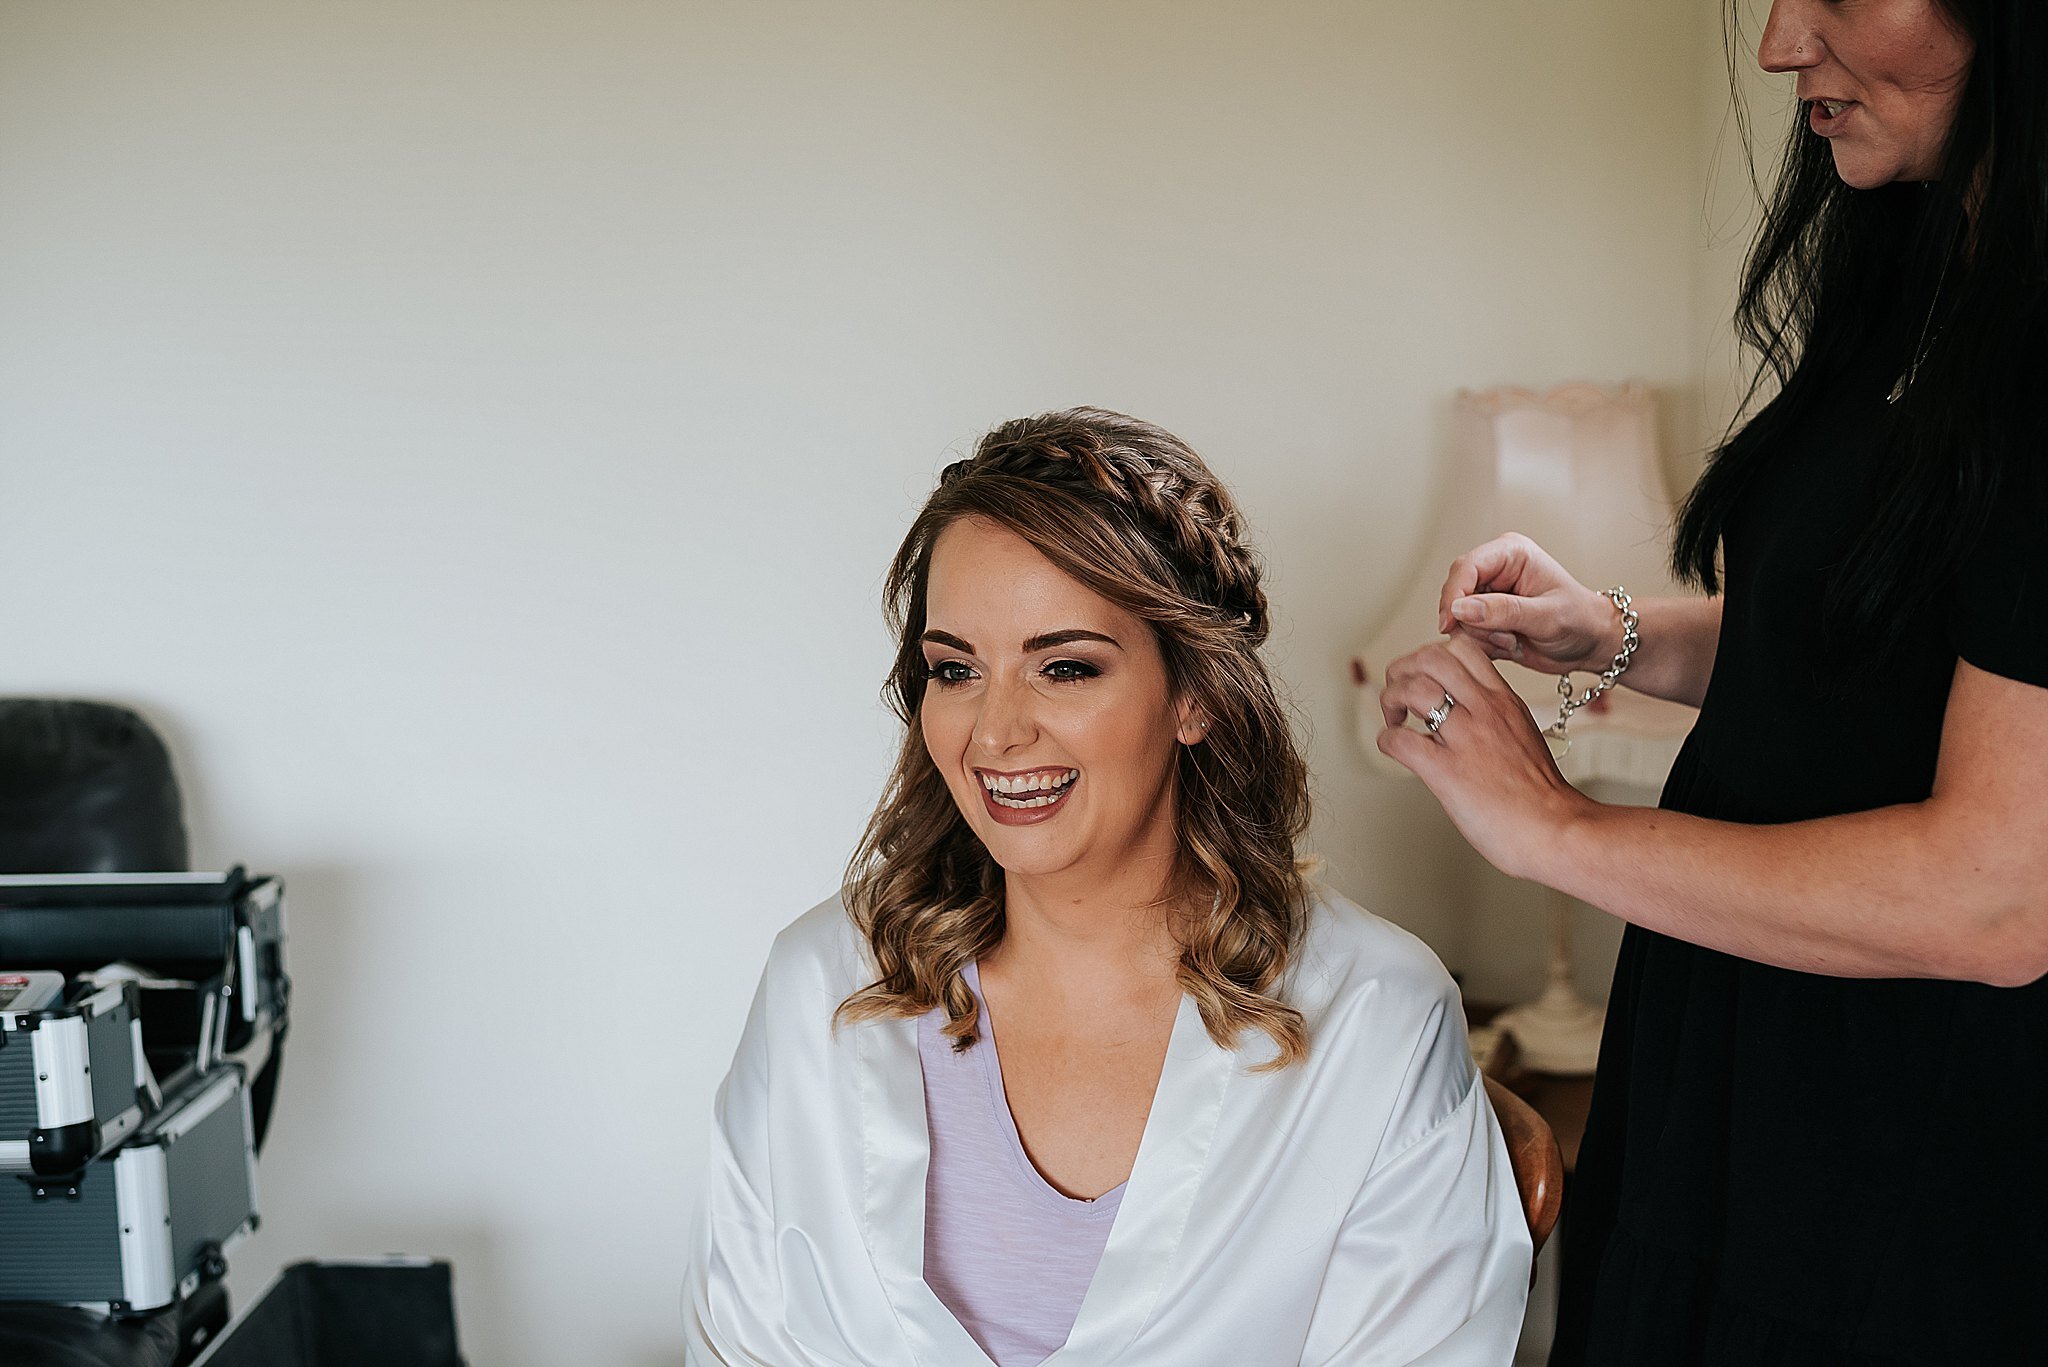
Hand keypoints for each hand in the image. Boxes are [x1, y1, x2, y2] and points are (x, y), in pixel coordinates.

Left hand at [1375, 633, 1589, 881]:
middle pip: (1432, 656)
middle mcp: (1485, 711)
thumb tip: (1457, 719)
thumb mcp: (1522, 736)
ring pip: (1412, 689)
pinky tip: (1395, 749)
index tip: (1424, 678)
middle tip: (1400, 693)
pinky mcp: (1447, 772)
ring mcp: (1466, 739)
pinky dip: (1387, 740)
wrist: (1557, 831)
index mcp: (1503, 701)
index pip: (1463, 647)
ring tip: (1395, 719)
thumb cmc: (1541, 796)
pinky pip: (1400, 740)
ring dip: (1391, 700)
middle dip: (1403, 669)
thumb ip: (1492, 720)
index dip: (1432, 655)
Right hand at [1436, 533, 1615, 675]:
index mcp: (1511, 554)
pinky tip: (1509, 645)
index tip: (1450, 623)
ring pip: (1459, 617)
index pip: (1466, 566)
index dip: (1454, 595)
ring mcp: (1488, 595)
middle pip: (1456, 593)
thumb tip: (1460, 608)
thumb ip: (1504, 611)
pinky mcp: (1485, 617)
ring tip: (1514, 640)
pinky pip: (1465, 633)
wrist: (1591, 644)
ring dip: (1482, 636)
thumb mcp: (1546, 616)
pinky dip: (1483, 645)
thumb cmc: (1581, 620)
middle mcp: (1495, 571)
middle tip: (1505, 636)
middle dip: (1475, 622)